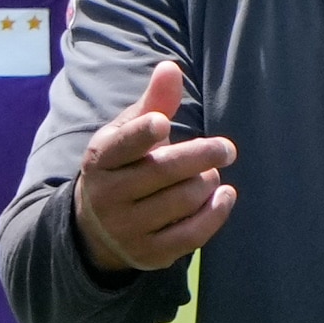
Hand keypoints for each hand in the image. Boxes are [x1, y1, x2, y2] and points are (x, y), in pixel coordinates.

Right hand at [73, 61, 236, 273]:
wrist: (97, 228)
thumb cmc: (124, 167)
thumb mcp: (127, 134)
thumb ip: (152, 104)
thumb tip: (171, 68)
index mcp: (100, 159)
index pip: (121, 146)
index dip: (141, 134)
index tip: (163, 123)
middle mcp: (107, 196)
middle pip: (162, 172)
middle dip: (201, 155)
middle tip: (227, 148)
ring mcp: (126, 228)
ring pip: (181, 200)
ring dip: (206, 182)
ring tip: (211, 172)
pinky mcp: (148, 254)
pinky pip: (191, 234)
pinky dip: (215, 212)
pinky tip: (224, 195)